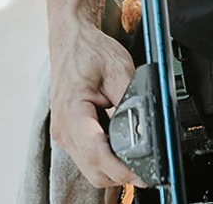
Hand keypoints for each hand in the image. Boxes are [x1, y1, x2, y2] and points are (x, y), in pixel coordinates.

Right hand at [49, 22, 147, 189]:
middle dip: (121, 174)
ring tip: (137, 158)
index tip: (142, 173)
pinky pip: (87, 157)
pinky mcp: (69, 133)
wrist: (71, 39)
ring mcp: (64, 134)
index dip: (121, 169)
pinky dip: (105, 159)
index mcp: (72, 112)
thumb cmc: (89, 50)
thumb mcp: (118, 68)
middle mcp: (64, 130)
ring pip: (90, 168)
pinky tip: (121, 148)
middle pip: (93, 170)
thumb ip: (131, 99)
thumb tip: (145, 124)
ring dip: (113, 169)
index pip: (96, 153)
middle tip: (148, 169)